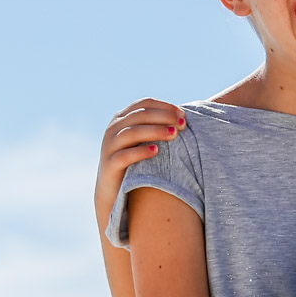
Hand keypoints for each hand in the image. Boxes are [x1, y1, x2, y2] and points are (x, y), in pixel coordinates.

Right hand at [95, 98, 185, 229]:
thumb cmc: (136, 163)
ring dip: (155, 131)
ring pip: (132, 132)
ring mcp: (110, 146)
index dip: (165, 107)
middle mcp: (113, 128)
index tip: (183, 114)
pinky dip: (141, 151)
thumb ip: (157, 127)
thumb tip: (185, 118)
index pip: (144, 104)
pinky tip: (156, 151)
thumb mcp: (144, 141)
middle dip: (163, 117)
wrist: (114, 192)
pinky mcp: (109, 164)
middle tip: (182, 124)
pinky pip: (124, 156)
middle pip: (140, 115)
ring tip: (174, 134)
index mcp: (122, 118)